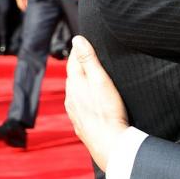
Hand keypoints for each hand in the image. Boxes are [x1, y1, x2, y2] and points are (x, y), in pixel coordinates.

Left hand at [65, 36, 129, 171]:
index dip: (80, 49)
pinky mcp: (80, 120)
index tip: (87, 40)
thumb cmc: (107, 110)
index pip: (73, 60)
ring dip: (82, 80)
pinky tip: (93, 98)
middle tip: (92, 54)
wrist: (108, 141)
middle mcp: (70, 95)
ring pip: (75, 89)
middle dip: (81, 63)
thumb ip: (88, 59)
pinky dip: (84, 95)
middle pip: (73, 74)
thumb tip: (77, 39)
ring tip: (94, 74)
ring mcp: (74, 109)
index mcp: (75, 82)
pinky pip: (79, 102)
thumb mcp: (100, 79)